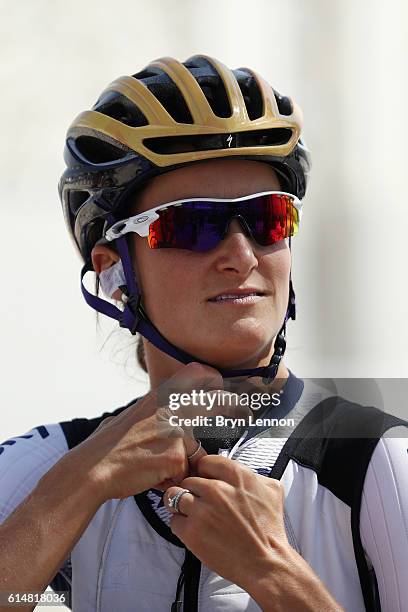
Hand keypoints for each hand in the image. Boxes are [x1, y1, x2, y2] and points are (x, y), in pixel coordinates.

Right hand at [67, 363, 242, 502]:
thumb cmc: (110, 446)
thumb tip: (164, 410)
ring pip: (200, 449)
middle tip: (242, 414)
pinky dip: (174, 479)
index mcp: (160, 395)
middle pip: (217, 403)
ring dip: (189, 462)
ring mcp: (176, 431)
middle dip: (233, 409)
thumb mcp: (133, 414)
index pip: (199, 372)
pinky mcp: (177, 456)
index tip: (220, 390)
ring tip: (161, 467)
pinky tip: (155, 479)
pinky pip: (186, 471)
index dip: (213, 380)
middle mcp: (172, 407)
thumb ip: (154, 410)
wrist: (94, 468)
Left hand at [165, 456, 343, 610]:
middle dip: (193, 490)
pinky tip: (194, 530)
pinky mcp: (191, 531)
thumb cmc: (269, 530)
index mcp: (236, 476)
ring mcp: (202, 510)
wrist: (266, 562)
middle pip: (189, 479)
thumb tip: (239, 471)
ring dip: (181, 504)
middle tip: (200, 501)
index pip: (205, 461)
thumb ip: (253, 475)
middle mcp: (217, 490)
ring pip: (175, 496)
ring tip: (191, 514)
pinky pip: (174, 519)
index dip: (205, 472)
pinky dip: (181, 524)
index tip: (205, 480)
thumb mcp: (272, 491)